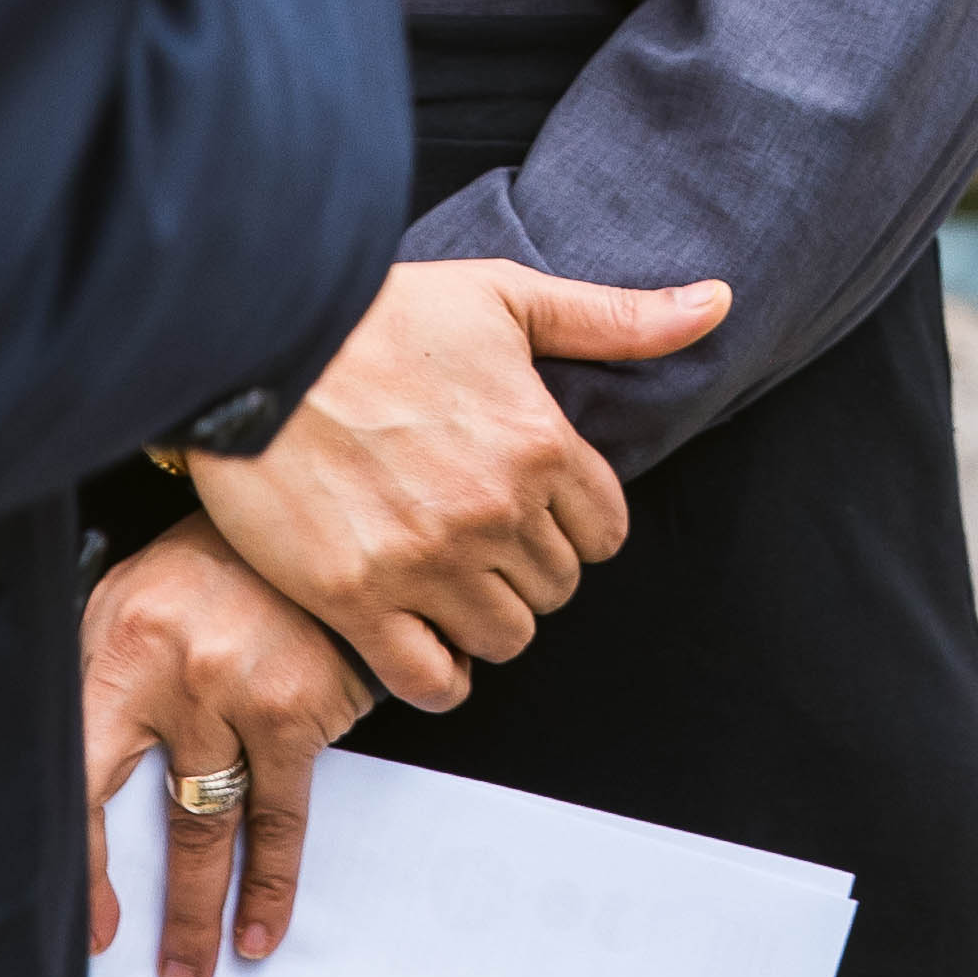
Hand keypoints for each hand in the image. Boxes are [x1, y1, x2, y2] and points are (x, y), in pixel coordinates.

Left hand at [76, 521, 371, 976]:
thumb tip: (68, 782)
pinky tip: (265, 920)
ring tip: (210, 962)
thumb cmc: (211, 559)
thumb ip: (103, 683)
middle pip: (154, 818)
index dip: (82, 865)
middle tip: (164, 972)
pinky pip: (285, 813)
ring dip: (214, 910)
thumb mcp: (128, 601)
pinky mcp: (300, 706)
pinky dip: (276, 877)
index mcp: (113, 650)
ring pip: (218, 827)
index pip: (75, 779)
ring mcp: (239, 694)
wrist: (303, 497)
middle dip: (161, 910)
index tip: (90, 923)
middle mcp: (171, 678)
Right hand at [182, 248, 731, 705]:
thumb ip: (617, 319)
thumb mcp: (509, 295)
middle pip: (556, 588)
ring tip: (446, 582)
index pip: (605, 533)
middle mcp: (496, 511)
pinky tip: (420, 640)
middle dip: (527, 568)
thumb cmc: (380, 310)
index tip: (533, 510)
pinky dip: (438, 675)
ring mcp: (428, 561)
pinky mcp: (358, 599)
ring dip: (485, 619)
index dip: (573, 526)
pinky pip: (431, 680)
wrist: (260, 337)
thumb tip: (717, 300)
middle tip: (479, 538)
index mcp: (542, 443)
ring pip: (505, 637)